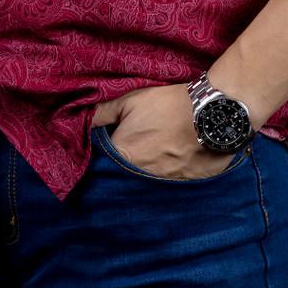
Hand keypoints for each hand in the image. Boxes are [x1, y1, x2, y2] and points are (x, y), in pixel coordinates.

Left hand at [91, 83, 240, 178]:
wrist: (210, 112)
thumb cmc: (166, 104)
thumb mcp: (129, 100)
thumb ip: (101, 112)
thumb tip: (76, 117)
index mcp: (124, 155)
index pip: (101, 165)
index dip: (100, 158)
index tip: (100, 151)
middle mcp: (142, 176)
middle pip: (123, 178)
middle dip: (120, 169)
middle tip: (127, 152)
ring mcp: (165, 183)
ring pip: (146, 183)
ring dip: (143, 174)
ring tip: (150, 156)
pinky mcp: (185, 185)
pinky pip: (169, 186)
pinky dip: (166, 176)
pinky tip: (169, 163)